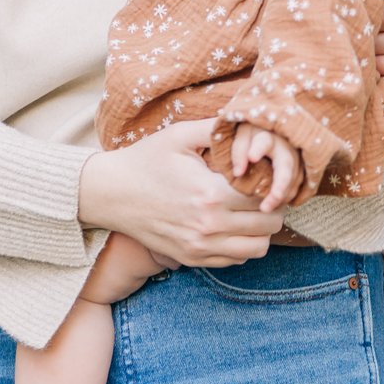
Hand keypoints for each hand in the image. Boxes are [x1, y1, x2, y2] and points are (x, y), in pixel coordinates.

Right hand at [78, 120, 281, 267]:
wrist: (110, 194)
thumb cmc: (146, 160)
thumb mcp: (179, 135)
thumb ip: (217, 128)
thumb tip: (248, 123)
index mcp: (211, 194)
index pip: (267, 198)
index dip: (273, 184)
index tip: (265, 175)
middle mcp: (209, 226)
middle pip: (269, 226)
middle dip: (272, 207)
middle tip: (263, 192)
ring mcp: (200, 247)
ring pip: (257, 249)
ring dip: (261, 230)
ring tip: (250, 210)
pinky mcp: (192, 258)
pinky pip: (235, 260)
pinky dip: (242, 245)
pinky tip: (231, 224)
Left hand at [229, 125, 304, 211]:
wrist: (272, 129)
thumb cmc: (254, 133)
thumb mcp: (242, 135)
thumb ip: (239, 150)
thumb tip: (238, 173)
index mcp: (268, 136)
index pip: (264, 142)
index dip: (259, 149)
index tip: (252, 157)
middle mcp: (286, 147)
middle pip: (286, 168)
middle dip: (278, 189)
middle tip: (266, 207)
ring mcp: (297, 157)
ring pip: (295, 179)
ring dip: (283, 196)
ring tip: (266, 208)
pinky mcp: (302, 167)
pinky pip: (300, 184)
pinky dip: (290, 195)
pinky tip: (277, 204)